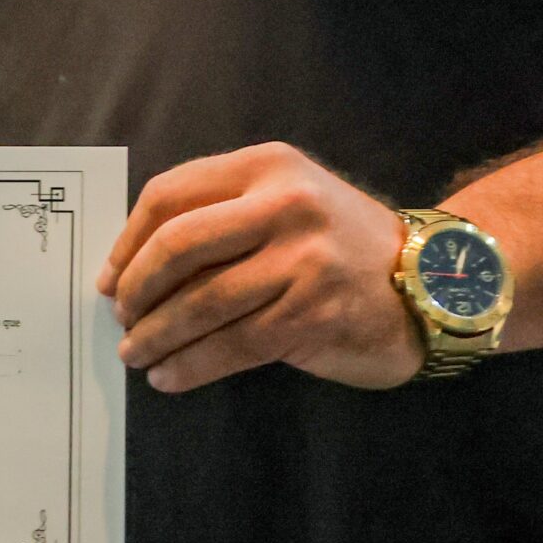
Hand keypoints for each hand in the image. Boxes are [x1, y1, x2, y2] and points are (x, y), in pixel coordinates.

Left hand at [97, 142, 419, 394]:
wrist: (433, 281)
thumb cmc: (341, 244)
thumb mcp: (287, 200)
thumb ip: (222, 216)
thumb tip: (134, 266)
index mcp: (267, 166)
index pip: (170, 194)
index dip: (128, 241)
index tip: (109, 278)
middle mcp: (285, 203)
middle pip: (178, 245)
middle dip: (137, 290)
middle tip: (122, 319)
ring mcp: (303, 259)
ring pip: (201, 302)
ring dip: (156, 335)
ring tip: (136, 354)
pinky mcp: (315, 314)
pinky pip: (232, 344)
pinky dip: (191, 365)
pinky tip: (171, 376)